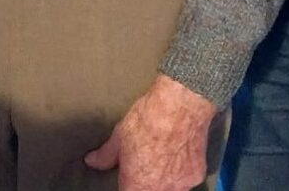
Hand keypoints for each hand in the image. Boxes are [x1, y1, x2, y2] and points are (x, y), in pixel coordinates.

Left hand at [84, 73, 215, 189]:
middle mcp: (159, 190)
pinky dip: (181, 172)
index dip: (127, 184)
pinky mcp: (197, 176)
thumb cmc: (148, 119)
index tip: (128, 176)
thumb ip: (105, 155)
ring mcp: (180, 185)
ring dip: (164, 181)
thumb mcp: (119, 135)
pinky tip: (178, 154)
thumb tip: (91, 161)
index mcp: (136, 185)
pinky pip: (186, 180)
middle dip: (146, 183)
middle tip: (146, 164)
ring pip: (170, 189)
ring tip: (161, 158)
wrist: (180, 106)